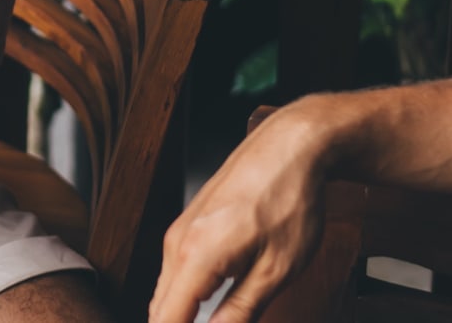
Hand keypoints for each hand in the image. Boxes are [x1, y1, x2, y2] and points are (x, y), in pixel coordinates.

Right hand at [150, 107, 334, 322]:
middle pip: (159, 310)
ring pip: (167, 291)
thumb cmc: (290, 201)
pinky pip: (175, 272)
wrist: (292, 145)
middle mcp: (177, 244)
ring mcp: (180, 231)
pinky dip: (184, 297)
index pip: (166, 321)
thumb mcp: (276, 271)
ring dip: (179, 318)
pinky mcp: (190, 225)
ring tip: (212, 320)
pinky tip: (206, 308)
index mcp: (195, 257)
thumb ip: (239, 313)